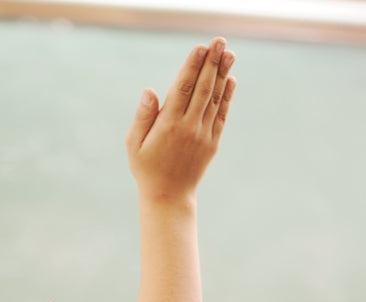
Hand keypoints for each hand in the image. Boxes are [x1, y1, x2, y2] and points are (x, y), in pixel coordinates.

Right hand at [126, 37, 235, 203]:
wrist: (168, 197)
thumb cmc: (146, 168)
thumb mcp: (134, 144)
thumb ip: (143, 116)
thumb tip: (149, 91)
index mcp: (168, 125)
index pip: (183, 88)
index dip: (193, 65)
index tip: (200, 47)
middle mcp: (189, 127)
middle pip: (203, 88)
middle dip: (212, 63)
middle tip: (219, 41)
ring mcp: (203, 135)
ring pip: (215, 99)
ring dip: (223, 74)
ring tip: (230, 54)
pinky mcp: (212, 143)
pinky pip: (221, 115)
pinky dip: (227, 96)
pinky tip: (231, 80)